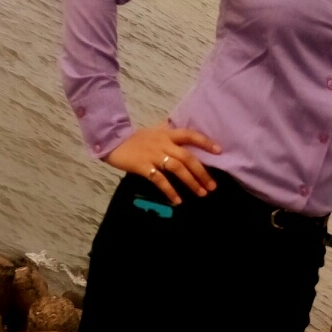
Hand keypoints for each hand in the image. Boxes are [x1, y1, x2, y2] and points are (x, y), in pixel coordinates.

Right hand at [105, 123, 221, 204]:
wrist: (111, 141)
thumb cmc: (134, 139)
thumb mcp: (153, 132)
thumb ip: (167, 132)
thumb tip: (180, 130)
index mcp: (167, 134)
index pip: (190, 135)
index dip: (205, 142)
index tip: (219, 151)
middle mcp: (163, 143)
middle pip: (187, 157)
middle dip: (201, 172)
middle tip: (212, 186)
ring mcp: (153, 155)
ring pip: (177, 168)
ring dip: (191, 182)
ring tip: (200, 193)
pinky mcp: (143, 166)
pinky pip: (159, 180)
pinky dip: (170, 191)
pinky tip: (178, 200)